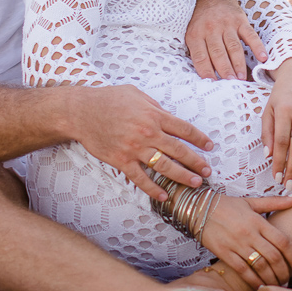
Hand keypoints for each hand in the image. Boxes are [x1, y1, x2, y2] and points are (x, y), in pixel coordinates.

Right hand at [69, 85, 213, 199]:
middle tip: (208, 171)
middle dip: (196, 162)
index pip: (184, 129)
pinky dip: (153, 189)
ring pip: (164, 166)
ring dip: (182, 176)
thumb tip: (169, 116)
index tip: (209, 146)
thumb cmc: (109, 99)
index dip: (199, 138)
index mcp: (154, 115)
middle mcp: (147, 133)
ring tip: (195, 183)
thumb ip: (155, 107)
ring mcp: (134, 148)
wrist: (82, 112)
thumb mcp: (137, 95)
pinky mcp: (121, 161)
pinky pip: (140, 178)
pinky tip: (164, 195)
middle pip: (179, 150)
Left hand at [186, 0, 266, 80]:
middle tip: (231, 83)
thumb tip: (206, 74)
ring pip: (233, 47)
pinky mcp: (240, 20)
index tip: (212, 83)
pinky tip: (262, 58)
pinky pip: (250, 35)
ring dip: (238, 63)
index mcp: (196, 34)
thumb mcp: (191, 32)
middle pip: (218, 53)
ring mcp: (227, 25)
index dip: (206, 71)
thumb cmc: (200, 19)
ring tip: (242, 77)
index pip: (200, 56)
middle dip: (225, 70)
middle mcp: (211, 29)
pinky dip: (257, 46)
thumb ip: (197, 50)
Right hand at [199, 194, 291, 289]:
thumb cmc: (228, 205)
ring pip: (259, 266)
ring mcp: (236, 244)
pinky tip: (260, 286)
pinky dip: (253, 280)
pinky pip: (242, 270)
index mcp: (258, 221)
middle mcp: (249, 233)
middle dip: (284, 271)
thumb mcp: (252, 202)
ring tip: (277, 284)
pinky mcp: (224, 253)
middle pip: (273, 257)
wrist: (199, 208)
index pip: (283, 241)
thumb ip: (276, 202)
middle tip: (289, 279)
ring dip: (271, 278)